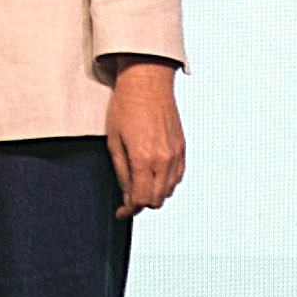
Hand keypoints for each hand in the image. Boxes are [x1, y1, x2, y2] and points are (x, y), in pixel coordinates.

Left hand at [106, 58, 183, 217]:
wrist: (148, 83)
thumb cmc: (125, 109)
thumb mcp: (114, 141)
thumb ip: (122, 172)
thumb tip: (127, 196)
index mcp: (144, 160)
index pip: (140, 200)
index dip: (128, 210)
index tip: (120, 212)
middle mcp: (164, 160)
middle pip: (156, 200)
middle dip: (141, 204)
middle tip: (127, 201)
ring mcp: (176, 154)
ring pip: (169, 191)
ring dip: (154, 194)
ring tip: (139, 187)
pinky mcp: (183, 148)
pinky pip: (178, 177)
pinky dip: (167, 183)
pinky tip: (154, 176)